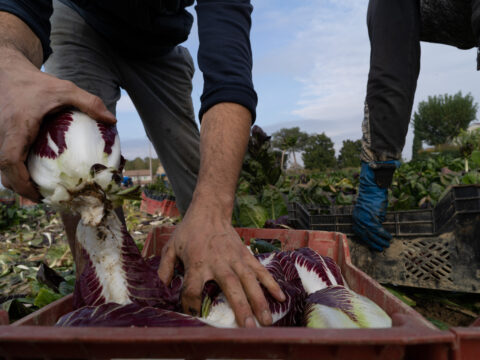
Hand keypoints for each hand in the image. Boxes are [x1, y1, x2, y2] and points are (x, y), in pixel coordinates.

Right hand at [0, 47, 115, 200]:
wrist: (7, 71)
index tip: (37, 194)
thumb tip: (113, 120)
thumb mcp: (65, 89)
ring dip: (17, 181)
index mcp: (16, 128)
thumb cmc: (36, 82)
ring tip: (40, 190)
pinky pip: (3, 159)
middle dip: (21, 188)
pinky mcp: (0, 136)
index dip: (21, 182)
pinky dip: (15, 170)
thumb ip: (89, 103)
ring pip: (1, 168)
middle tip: (44, 198)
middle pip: (3, 172)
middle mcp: (2, 135)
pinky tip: (33, 174)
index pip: (9, 162)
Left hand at [158, 205, 285, 326]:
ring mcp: (236, 259)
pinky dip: (271, 283)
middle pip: (231, 287)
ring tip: (267, 320)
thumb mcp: (171, 247)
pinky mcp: (246, 255)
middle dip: (241, 308)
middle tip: (249, 328)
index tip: (192, 314)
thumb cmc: (189, 231)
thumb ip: (165, 268)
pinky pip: (261, 270)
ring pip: (250, 281)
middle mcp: (219, 262)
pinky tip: (281, 298)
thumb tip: (163, 289)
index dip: (191, 303)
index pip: (193, 289)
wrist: (209, 211)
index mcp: (198, 263)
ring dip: (259, 300)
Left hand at [352, 161, 399, 250]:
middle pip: (365, 235)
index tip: (372, 244)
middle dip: (373, 242)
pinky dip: (384, 234)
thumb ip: (370, 220)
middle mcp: (358, 219)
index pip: (359, 232)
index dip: (367, 240)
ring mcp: (364, 218)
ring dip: (380, 240)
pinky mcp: (372, 217)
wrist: (372, 188)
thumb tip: (377, 229)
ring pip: (372, 234)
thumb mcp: (368, 211)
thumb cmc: (372, 197)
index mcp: (356, 217)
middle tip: (380, 248)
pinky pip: (378, 229)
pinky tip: (389, 237)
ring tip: (386, 244)